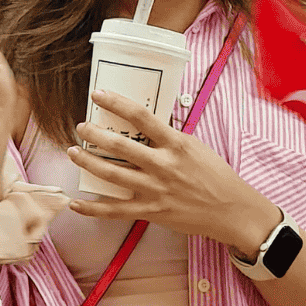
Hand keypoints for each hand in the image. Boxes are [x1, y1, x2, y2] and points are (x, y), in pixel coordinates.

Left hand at [68, 89, 271, 245]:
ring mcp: (155, 190)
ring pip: (113, 175)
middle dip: (95, 134)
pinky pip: (115, 211)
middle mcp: (163, 166)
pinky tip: (76, 203)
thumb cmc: (215, 175)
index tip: (98, 94)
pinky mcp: (152, 212)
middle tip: (81, 126)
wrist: (231, 210)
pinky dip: (93, 208)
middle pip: (121, 146)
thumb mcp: (195, 147)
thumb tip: (144, 124)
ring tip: (73, 152)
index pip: (141, 117)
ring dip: (88, 162)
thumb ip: (169, 137)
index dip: (117, 103)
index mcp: (176, 144)